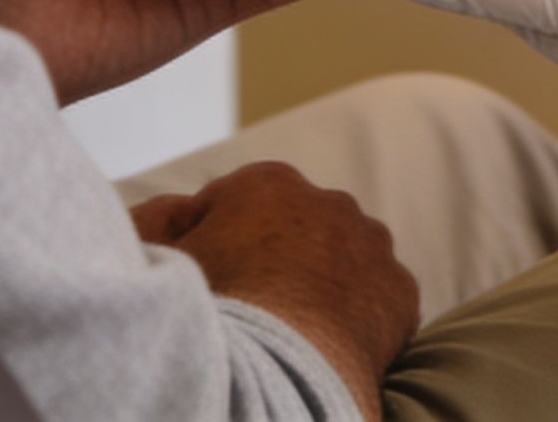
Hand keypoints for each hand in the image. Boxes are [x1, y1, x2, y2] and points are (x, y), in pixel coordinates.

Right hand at [132, 160, 417, 409]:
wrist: (279, 372)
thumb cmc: (213, 313)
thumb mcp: (160, 257)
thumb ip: (158, 219)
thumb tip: (174, 207)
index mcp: (266, 184)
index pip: (232, 204)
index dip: (212, 242)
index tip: (206, 278)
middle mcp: (328, 201)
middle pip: (292, 225)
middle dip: (274, 253)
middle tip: (252, 304)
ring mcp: (370, 245)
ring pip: (341, 255)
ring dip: (322, 277)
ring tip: (293, 324)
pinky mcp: (399, 291)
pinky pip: (375, 296)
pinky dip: (357, 313)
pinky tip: (328, 340)